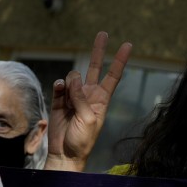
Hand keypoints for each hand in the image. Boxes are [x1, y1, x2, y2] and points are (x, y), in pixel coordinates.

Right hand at [45, 31, 131, 172]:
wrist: (64, 153)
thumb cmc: (82, 140)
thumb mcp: (88, 119)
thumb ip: (81, 97)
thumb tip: (72, 78)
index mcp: (101, 99)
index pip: (113, 75)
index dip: (120, 60)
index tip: (128, 44)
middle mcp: (88, 94)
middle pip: (95, 67)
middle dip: (99, 50)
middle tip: (103, 33)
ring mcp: (73, 97)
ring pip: (73, 77)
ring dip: (71, 83)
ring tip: (69, 99)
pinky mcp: (58, 101)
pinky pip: (59, 85)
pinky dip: (59, 86)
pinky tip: (60, 90)